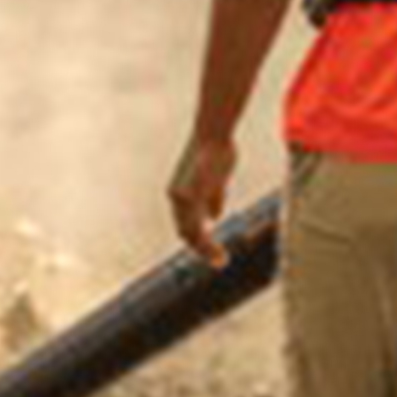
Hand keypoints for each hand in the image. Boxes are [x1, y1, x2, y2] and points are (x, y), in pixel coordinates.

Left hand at [167, 134, 236, 267]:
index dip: (198, 240)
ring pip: (190, 233)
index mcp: (179, 194)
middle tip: (219, 261)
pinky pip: (197, 225)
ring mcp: (181, 197)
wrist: (213, 135)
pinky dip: (207, 241)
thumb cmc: (217, 152)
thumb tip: (213, 218)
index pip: (185, 224)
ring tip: (220, 260)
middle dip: (202, 250)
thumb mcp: (216, 180)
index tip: (213, 252)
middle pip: (185, 232)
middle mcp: (176, 197)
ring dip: (205, 250)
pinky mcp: (190, 196)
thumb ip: (213, 199)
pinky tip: (217, 249)